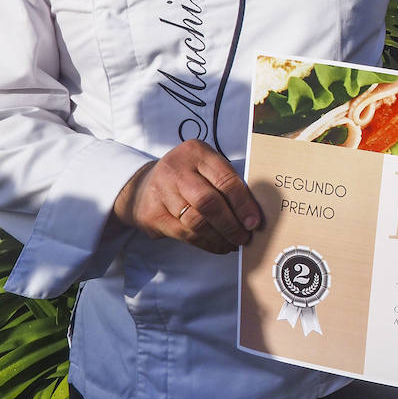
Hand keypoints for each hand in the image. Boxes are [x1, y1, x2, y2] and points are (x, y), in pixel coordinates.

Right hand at [112, 139, 261, 253]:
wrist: (142, 184)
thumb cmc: (187, 175)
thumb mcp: (206, 166)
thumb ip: (226, 182)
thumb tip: (253, 213)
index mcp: (196, 152)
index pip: (225, 179)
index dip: (243, 204)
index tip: (254, 222)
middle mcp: (175, 170)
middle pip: (208, 202)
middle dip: (231, 224)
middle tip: (244, 237)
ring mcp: (160, 192)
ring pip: (196, 222)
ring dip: (219, 237)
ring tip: (233, 243)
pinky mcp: (151, 215)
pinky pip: (184, 234)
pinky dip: (205, 243)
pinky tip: (218, 245)